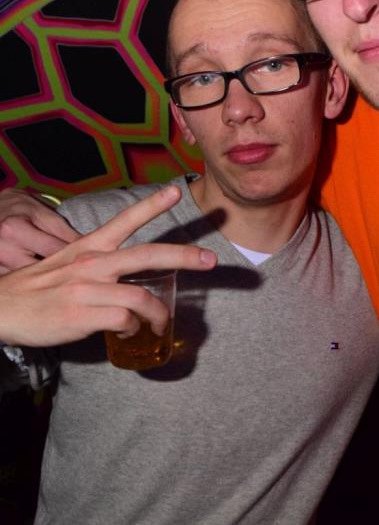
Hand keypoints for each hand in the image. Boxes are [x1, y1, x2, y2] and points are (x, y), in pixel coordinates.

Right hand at [0, 185, 216, 346]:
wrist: (1, 308)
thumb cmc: (35, 290)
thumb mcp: (64, 265)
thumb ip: (94, 266)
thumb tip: (120, 278)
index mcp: (88, 247)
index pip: (124, 220)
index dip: (151, 205)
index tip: (176, 191)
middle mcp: (92, 263)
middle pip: (148, 254)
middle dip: (185, 256)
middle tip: (211, 261)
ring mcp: (88, 288)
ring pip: (142, 296)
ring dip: (158, 313)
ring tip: (160, 323)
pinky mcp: (83, 314)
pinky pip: (124, 320)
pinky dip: (132, 328)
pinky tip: (126, 332)